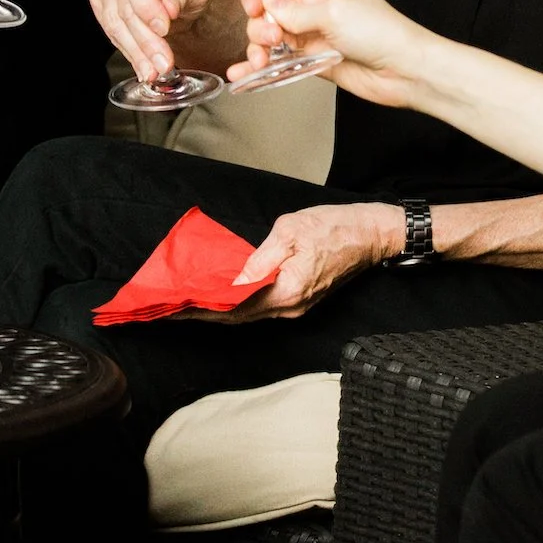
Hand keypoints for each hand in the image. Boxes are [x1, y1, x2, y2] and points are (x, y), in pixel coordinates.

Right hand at [89, 0, 220, 83]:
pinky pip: (114, 35)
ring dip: (138, 53)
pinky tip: (144, 66)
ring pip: (116, 26)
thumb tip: (168, 6)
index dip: (146, 7)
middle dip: (146, 40)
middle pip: (124, 8)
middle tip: (164, 61)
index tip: (164, 28)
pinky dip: (131, 54)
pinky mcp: (103, 8)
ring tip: (156, 70)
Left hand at [175, 203, 399, 323]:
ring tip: (188, 302)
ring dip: (219, 309)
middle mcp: (290, 307)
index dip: (202, 309)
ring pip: (249, 313)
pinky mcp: (300, 299)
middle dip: (203, 313)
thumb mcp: (291, 231)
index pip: (234, 307)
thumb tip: (234, 280)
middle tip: (171, 309)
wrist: (371, 234)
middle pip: (238, 316)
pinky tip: (222, 294)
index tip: (174, 308)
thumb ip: (260, 258)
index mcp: (287, 292)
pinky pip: (262, 305)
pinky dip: (238, 302)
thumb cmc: (334, 226)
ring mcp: (297, 306)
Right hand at [242, 0, 433, 107]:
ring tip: (260, 59)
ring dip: (258, 46)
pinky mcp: (312, 59)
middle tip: (271, 37)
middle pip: (270, 10)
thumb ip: (295, 10)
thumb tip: (267, 2)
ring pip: (271, 37)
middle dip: (261, 23)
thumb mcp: (334, 12)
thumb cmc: (381, 32)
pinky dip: (261, 66)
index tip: (254, 6)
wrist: (403, 69)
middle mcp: (315, 7)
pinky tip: (243, 73)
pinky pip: (280, 60)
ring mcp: (313, 34)